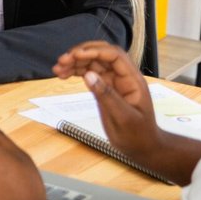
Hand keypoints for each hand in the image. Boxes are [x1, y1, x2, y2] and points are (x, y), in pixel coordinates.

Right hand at [52, 41, 161, 159]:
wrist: (143, 147)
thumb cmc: (137, 135)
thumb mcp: (123, 118)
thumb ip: (106, 95)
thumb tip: (89, 75)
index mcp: (132, 80)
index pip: (114, 56)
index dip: (94, 52)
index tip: (74, 56)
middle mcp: (123, 76)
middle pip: (102, 54)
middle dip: (81, 53)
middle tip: (62, 61)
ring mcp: (113, 81)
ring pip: (93, 63)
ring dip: (75, 62)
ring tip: (57, 69)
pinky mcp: (105, 88)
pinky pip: (90, 74)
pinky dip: (76, 72)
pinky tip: (63, 75)